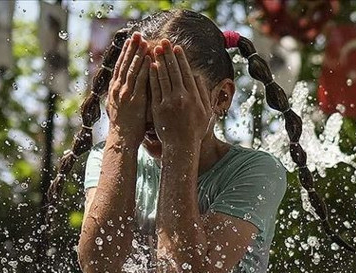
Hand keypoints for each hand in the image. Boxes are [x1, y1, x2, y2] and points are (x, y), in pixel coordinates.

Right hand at [106, 32, 150, 147]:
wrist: (122, 141)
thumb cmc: (125, 126)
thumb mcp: (120, 107)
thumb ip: (124, 95)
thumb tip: (130, 86)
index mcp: (114, 90)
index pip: (120, 67)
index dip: (125, 53)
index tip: (130, 41)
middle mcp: (117, 89)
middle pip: (124, 64)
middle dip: (131, 48)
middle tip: (137, 34)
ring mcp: (125, 94)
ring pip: (131, 69)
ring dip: (138, 54)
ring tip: (144, 41)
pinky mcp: (133, 100)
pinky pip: (139, 80)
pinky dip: (144, 68)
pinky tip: (150, 59)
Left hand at [149, 40, 212, 156]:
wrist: (181, 147)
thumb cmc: (195, 131)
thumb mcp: (206, 112)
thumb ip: (203, 93)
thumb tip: (198, 76)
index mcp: (194, 96)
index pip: (186, 72)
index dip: (181, 59)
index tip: (177, 48)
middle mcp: (182, 97)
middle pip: (174, 71)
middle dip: (169, 54)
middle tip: (164, 41)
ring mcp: (169, 102)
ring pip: (164, 77)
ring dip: (159, 61)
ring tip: (155, 49)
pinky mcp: (158, 109)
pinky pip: (155, 89)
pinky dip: (153, 76)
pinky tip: (150, 66)